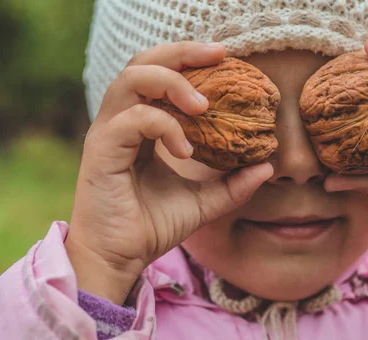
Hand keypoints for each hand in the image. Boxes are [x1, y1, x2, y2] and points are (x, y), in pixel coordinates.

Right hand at [65, 42, 273, 303]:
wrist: (120, 258)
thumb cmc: (151, 226)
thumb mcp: (202, 203)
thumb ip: (232, 185)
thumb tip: (267, 166)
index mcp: (139, 126)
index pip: (158, 75)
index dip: (189, 61)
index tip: (226, 59)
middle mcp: (120, 122)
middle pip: (143, 62)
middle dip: (182, 53)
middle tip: (219, 55)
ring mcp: (108, 132)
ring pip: (134, 79)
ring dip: (174, 83)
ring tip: (204, 105)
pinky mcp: (101, 149)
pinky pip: (135, 119)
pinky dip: (166, 126)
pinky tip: (186, 151)